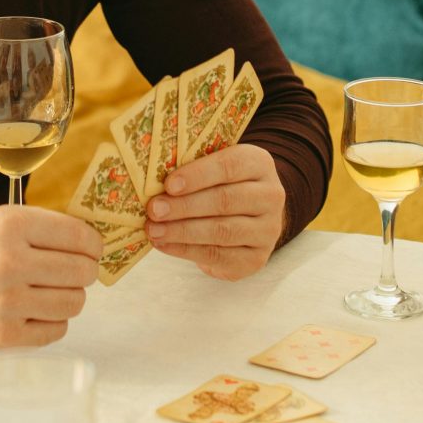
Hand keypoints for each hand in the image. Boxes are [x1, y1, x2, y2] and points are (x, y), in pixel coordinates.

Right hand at [0, 206, 99, 347]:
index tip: (92, 249)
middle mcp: (9, 263)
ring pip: (75, 302)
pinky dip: (54, 321)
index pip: (81, 238)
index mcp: (11, 226)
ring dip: (69, 296)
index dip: (94, 245)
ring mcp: (7, 302)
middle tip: (73, 270)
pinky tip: (35, 310)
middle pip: (82, 272)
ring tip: (51, 289)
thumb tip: (97, 243)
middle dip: (84, 271)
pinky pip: (58, 329)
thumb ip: (47, 227)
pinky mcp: (5, 335)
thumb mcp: (2, 221)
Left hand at [147, 144, 284, 278]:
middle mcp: (271, 196)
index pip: (230, 166)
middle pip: (225, 200)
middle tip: (154, 210)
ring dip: (182, 231)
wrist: (247, 220)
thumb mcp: (213, 169)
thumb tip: (152, 177)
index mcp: (259, 164)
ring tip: (154, 230)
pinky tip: (164, 245)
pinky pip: (218, 255)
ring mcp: (267, 230)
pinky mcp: (256, 258)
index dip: (198, 175)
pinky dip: (186, 251)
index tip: (169, 185)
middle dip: (185, 206)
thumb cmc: (219, 186)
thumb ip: (192, 167)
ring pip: (221, 231)